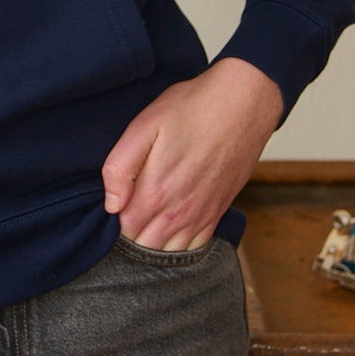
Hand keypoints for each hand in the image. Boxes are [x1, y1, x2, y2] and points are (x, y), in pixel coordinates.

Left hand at [100, 57, 283, 249]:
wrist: (243, 104)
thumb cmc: (192, 108)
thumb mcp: (145, 125)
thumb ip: (120, 167)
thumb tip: (111, 205)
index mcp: (155, 193)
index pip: (123, 230)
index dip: (113, 219)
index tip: (115, 201)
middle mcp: (179, 213)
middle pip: (145, 245)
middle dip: (131, 234)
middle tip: (128, 209)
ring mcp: (201, 215)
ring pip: (170, 251)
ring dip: (154, 241)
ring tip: (147, 218)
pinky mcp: (218, 211)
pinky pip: (196, 245)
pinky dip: (180, 243)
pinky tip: (172, 226)